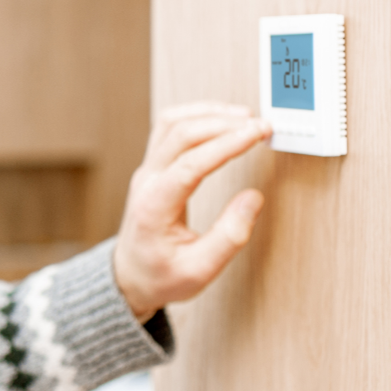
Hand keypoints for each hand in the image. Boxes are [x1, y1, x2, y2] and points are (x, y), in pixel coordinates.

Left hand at [112, 102, 270, 317]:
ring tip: (245, 118)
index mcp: (154, 206)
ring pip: (170, 123)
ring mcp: (146, 171)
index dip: (226, 144)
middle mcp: (146, 181)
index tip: (257, 133)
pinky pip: (169, 128)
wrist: (130, 276)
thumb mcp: (199, 271)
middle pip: (179, 134)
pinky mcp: (153, 167)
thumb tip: (253, 198)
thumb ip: (228, 237)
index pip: (190, 162)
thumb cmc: (161, 276)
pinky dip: (197, 117)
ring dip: (208, 113)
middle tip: (261, 125)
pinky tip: (222, 120)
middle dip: (223, 123)